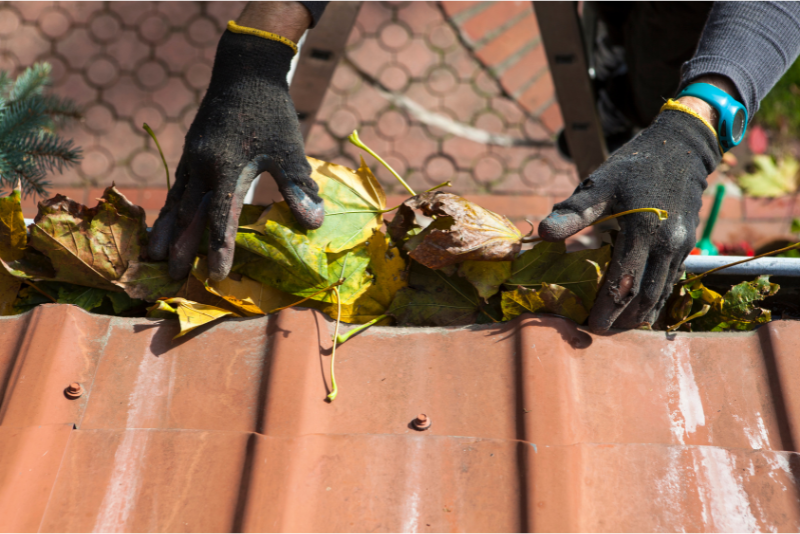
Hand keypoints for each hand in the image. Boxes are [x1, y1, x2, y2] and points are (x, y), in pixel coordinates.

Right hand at [148, 28, 322, 280]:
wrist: (244, 72)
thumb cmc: (271, 112)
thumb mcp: (289, 149)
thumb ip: (298, 187)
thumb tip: (314, 224)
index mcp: (226, 167)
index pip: (221, 218)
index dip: (218, 248)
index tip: (217, 276)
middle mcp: (201, 166)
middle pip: (189, 215)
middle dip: (181, 247)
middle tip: (171, 277)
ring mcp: (192, 159)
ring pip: (176, 202)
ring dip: (166, 230)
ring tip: (153, 256)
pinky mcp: (190, 154)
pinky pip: (177, 188)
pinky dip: (170, 209)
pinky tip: (166, 222)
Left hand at [538, 108, 720, 331]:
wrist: (681, 149)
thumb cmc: (633, 166)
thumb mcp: (600, 183)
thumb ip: (574, 212)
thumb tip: (543, 233)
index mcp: (642, 229)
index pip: (623, 282)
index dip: (606, 308)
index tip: (588, 325)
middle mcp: (666, 243)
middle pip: (644, 296)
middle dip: (622, 320)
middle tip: (598, 333)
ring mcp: (680, 247)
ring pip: (661, 293)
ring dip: (639, 315)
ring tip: (616, 328)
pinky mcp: (685, 246)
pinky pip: (670, 282)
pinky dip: (654, 300)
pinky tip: (638, 311)